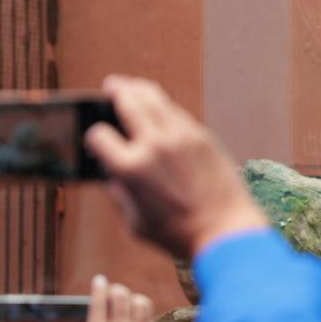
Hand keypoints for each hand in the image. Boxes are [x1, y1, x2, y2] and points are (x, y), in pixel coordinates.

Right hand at [82, 274, 168, 321]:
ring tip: (132, 308)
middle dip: (118, 290)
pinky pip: (151, 321)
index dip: (99, 286)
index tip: (100, 280)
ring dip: (135, 301)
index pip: (98, 301)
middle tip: (117, 295)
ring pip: (141, 302)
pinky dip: (146, 319)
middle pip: (121, 294)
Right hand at [85, 75, 268, 258]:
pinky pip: (177, 112)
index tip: (98, 139)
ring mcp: (181, 137)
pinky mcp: (203, 137)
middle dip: (115, 91)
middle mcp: (154, 145)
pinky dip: (164, 106)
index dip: (94, 136)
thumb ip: (120, 196)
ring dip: (139, 89)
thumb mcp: (136, 223)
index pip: (99, 135)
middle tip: (111, 86)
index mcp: (130, 168)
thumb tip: (113, 178)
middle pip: (127, 101)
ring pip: (154, 98)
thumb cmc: (180, 235)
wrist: (225, 231)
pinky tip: (161, 110)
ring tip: (132, 87)